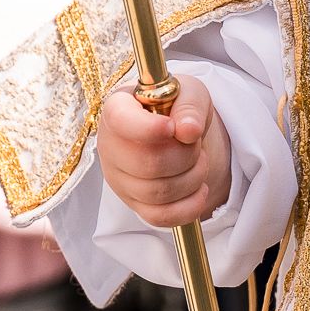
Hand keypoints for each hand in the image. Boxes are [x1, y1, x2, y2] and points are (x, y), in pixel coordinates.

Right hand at [97, 74, 229, 228]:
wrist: (180, 131)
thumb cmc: (179, 108)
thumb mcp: (190, 93)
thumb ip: (190, 105)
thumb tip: (188, 131)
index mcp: (117, 108)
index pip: (121, 121)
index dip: (148, 128)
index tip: (172, 127)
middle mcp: (109, 145)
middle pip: (147, 163)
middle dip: (185, 155)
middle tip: (194, 143)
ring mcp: (118, 178)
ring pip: (157, 193)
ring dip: (192, 178)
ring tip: (198, 160)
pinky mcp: (133, 203)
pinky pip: (160, 217)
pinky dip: (189, 206)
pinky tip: (199, 189)